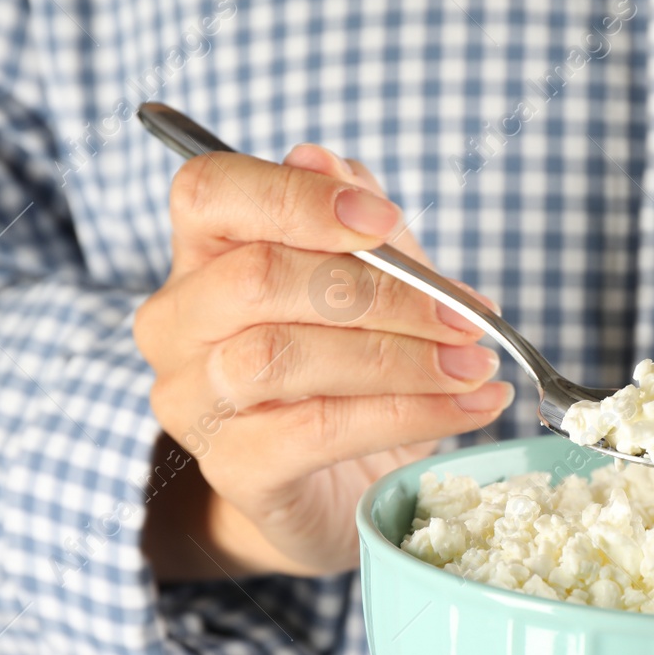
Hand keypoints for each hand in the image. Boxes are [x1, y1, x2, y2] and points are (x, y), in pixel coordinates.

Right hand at [136, 145, 513, 580]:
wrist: (338, 492)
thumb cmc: (351, 376)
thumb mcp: (374, 292)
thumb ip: (361, 233)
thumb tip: (330, 161)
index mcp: (202, 254)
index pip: (212, 192)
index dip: (295, 197)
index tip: (382, 220)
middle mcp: (178, 323)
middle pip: (259, 278)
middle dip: (381, 292)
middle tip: (465, 315)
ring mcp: (194, 400)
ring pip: (283, 355)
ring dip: (400, 357)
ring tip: (475, 364)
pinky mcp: (232, 468)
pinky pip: (317, 430)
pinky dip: (408, 414)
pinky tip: (467, 408)